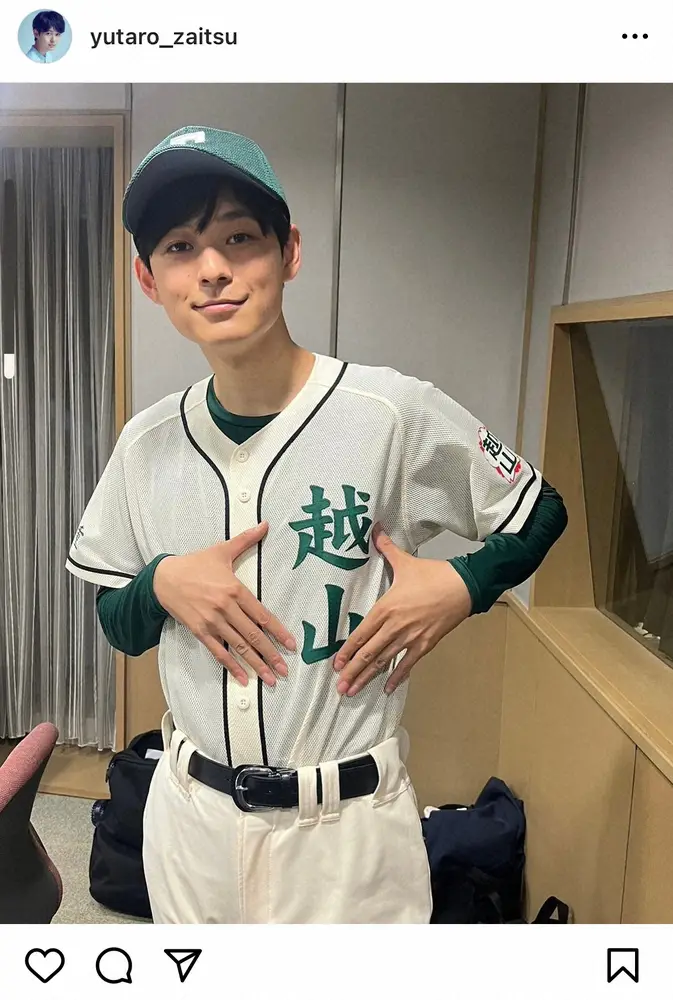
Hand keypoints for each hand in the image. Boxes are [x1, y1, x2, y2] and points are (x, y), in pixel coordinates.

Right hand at [153, 521, 295, 686]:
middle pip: (252, 635)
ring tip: (270, 678)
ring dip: (255, 664)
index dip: (278, 631)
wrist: (163, 577)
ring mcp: (212, 621)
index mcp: (235, 589)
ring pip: (238, 646)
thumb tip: (265, 524)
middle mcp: (225, 607)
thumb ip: (246, 540)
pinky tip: (242, 679)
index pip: (262, 615)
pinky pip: (218, 652)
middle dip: (271, 654)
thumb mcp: (221, 550)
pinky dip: (231, 666)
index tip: (291, 645)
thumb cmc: (195, 564)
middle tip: (285, 670)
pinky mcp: (200, 631)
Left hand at [333, 523, 472, 695]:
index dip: (348, 651)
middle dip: (353, 672)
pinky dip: (396, 678)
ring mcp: (411, 638)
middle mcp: (395, 626)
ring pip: (384, 662)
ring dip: (368, 678)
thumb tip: (374, 529)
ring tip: (353, 692)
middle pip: (369, 653)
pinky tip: (387, 689)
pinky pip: (408, 664)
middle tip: (339, 687)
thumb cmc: (433, 574)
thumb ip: (386, 548)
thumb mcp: (405, 561)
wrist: (464, 586)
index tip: (336, 665)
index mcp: (386, 608)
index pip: (361, 634)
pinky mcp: (426, 644)